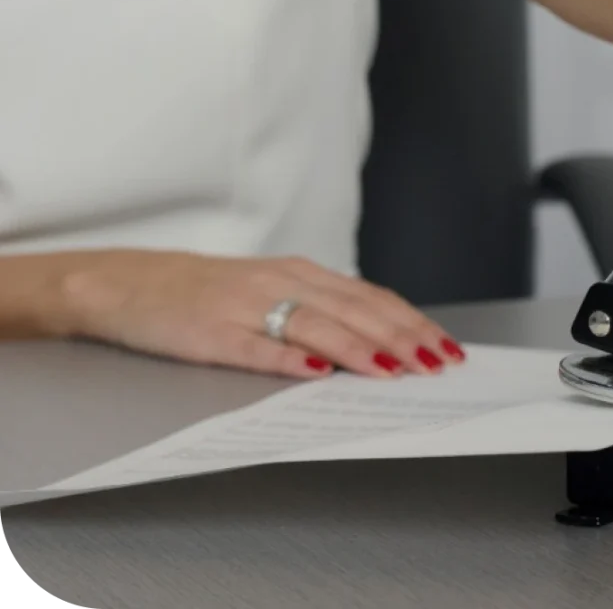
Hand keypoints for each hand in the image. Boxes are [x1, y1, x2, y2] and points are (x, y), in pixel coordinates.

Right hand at [64, 251, 465, 378]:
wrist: (132, 282)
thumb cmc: (211, 291)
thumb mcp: (273, 290)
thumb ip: (320, 310)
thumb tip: (380, 340)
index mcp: (300, 273)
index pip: (370, 298)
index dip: (410, 322)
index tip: (445, 346)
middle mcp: (281, 283)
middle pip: (353, 310)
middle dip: (401, 338)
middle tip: (436, 364)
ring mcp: (245, 306)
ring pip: (314, 325)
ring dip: (358, 349)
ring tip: (393, 372)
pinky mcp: (211, 332)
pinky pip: (255, 347)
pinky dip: (288, 360)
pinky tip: (315, 374)